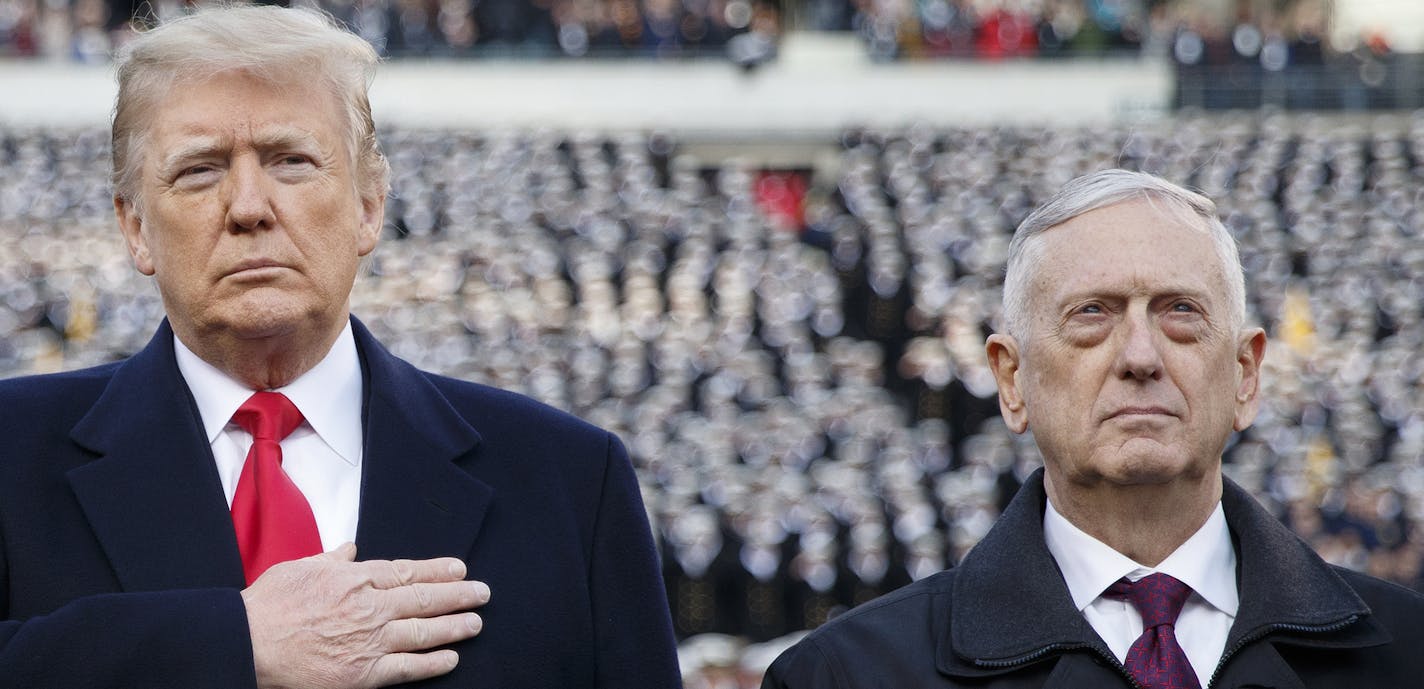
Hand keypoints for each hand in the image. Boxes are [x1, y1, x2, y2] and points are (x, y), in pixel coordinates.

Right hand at [241, 543, 489, 688]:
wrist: (247, 643)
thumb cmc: (269, 605)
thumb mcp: (301, 567)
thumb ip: (332, 559)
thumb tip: (352, 550)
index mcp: (355, 578)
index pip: (407, 571)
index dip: (438, 570)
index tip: (459, 569)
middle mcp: (369, 606)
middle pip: (424, 598)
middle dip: (459, 594)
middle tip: (482, 592)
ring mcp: (369, 640)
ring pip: (424, 630)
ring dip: (455, 626)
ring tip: (476, 622)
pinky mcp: (363, 673)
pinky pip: (407, 668)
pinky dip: (433, 663)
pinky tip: (452, 658)